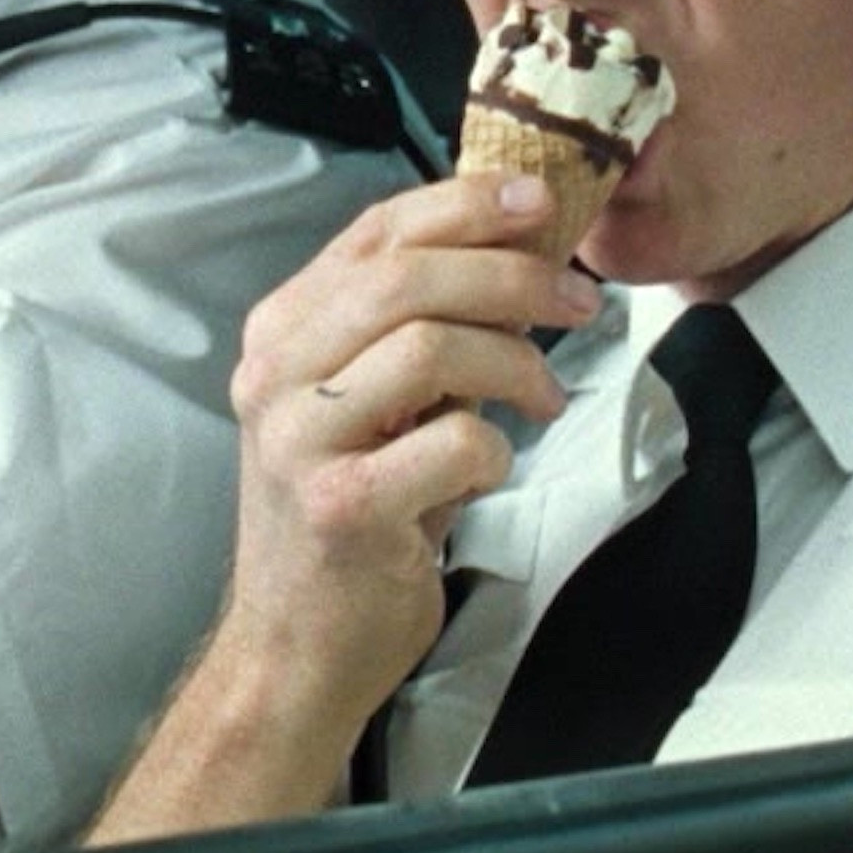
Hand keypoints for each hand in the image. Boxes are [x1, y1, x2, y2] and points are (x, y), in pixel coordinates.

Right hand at [206, 173, 605, 733]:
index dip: (466, 204)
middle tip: (577, 301)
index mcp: (282, 333)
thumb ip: (415, 330)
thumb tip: (519, 252)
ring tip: (544, 395)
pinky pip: (451, 442)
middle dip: (510, 276)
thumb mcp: (372, 407)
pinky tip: (488, 472)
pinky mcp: (338, 506)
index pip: (376, 233)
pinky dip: (494, 450)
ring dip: (514, 361)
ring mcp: (299, 440)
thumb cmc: (352, 518)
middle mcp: (275, 374)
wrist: (296, 649)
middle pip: (406, 277)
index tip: (541, 202)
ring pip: (428, 345)